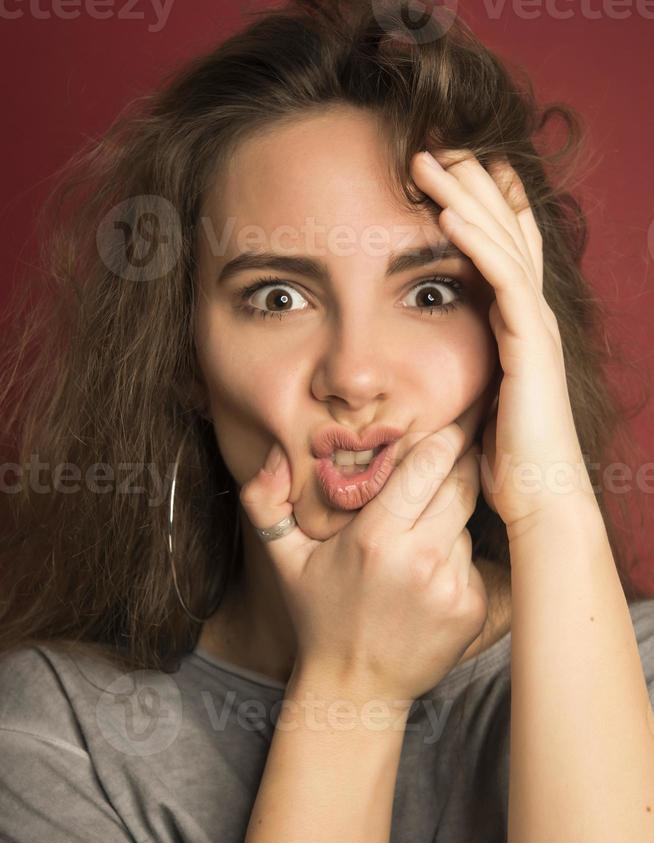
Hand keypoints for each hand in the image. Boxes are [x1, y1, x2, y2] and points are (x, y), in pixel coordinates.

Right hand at [238, 425, 488, 703]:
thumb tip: (274, 457)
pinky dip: (458, 552)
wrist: (356, 686)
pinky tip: (430, 568)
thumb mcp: (284, 560)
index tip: (453, 417)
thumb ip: (265, 503)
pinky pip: (473, 558)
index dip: (446, 435)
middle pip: (462, 483)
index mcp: (375, 538)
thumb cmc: (320, 616)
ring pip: (467, 520)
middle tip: (463, 440)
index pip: (428, 464)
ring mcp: (451, 585)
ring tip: (422, 527)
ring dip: (453, 512)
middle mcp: (420, 558)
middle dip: (461, 461)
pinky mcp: (472, 606)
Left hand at [411, 149, 594, 533]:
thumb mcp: (482, 403)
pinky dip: (476, 242)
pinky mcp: (530, 343)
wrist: (539, 498)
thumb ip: (470, 371)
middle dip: (474, 187)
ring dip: (467, 199)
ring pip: (503, 245)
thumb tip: (441, 366)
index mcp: (520, 330)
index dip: (486, 211)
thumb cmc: (507, 462)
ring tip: (432, 158)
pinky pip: (502, 280)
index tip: (456, 175)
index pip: (506, 255)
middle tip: (442, 144)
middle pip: (506, 235)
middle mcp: (531, 318)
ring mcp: (534, 327)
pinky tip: (449, 212)